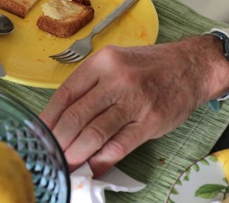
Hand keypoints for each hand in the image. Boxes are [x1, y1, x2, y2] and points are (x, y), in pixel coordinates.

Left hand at [39, 35, 228, 176]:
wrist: (191, 67)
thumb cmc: (149, 66)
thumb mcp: (115, 62)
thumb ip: (90, 84)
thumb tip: (62, 115)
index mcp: (102, 63)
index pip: (66, 93)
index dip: (48, 117)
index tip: (38, 132)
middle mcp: (116, 80)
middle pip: (76, 116)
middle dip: (58, 140)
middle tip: (49, 154)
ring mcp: (134, 102)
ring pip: (95, 133)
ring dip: (76, 154)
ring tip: (65, 164)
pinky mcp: (149, 122)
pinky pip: (119, 146)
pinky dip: (102, 160)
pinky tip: (92, 167)